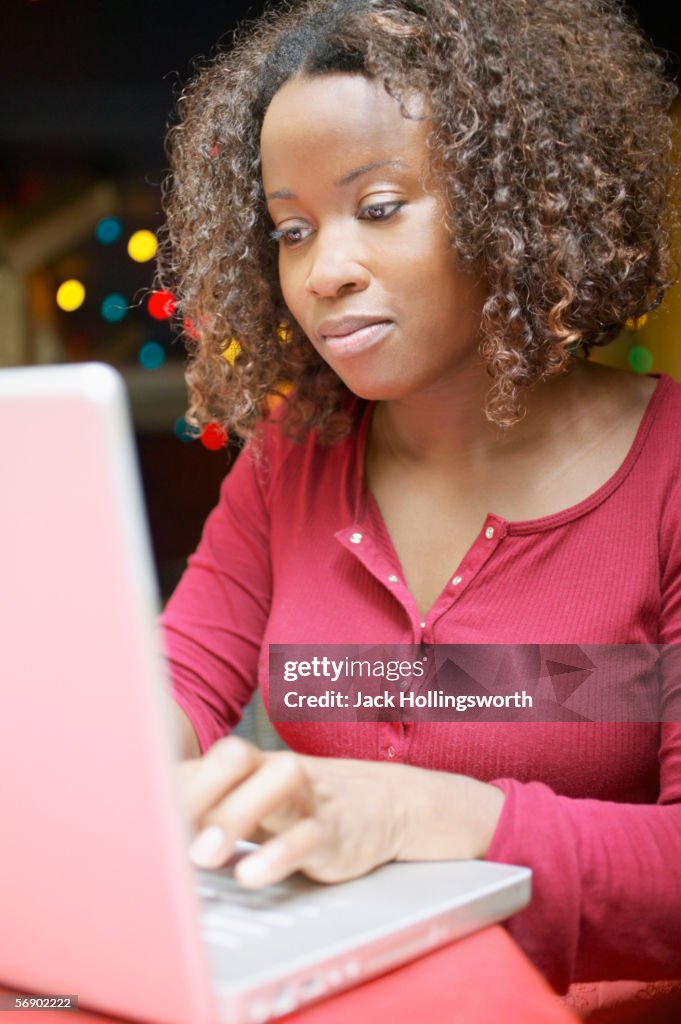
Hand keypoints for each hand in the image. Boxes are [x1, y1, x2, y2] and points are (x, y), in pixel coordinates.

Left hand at [178, 735, 504, 886]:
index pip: (203, 759)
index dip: (171, 784)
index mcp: (251, 765)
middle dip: (198, 791)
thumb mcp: (255, 803)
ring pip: (278, 784)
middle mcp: (277, 771)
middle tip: (168, 832)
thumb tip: (151, 835)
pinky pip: (309, 834)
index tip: (140, 818)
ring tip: (204, 855)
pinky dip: (279, 853)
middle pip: (236, 758)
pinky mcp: (334, 829)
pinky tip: (252, 874)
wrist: (385, 803)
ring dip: (236, 815)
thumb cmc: (302, 807)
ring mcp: (309, 796)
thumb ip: (210, 811)